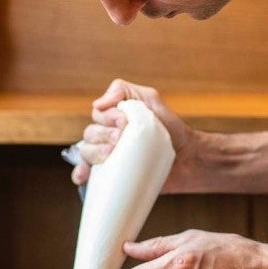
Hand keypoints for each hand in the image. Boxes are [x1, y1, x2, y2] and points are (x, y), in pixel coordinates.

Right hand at [69, 78, 195, 188]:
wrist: (187, 158)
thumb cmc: (171, 128)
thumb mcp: (151, 100)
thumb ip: (125, 90)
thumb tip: (97, 104)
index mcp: (113, 118)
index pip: (97, 115)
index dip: (107, 118)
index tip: (124, 123)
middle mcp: (107, 136)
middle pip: (90, 134)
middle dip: (103, 136)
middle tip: (121, 140)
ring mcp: (108, 157)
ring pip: (86, 152)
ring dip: (93, 153)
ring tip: (111, 155)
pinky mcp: (111, 175)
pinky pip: (86, 175)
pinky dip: (80, 174)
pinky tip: (83, 177)